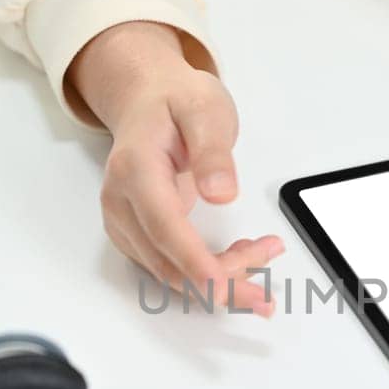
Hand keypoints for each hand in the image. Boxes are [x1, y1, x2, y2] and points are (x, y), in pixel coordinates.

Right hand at [69, 21, 281, 315]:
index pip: (163, 227)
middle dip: (220, 282)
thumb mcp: (204, 109)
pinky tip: (239, 253)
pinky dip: (206, 271)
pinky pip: (169, 267)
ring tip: (264, 253)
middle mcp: (121, 201)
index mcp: (136, 168)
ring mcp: (124, 221)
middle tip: (267, 289)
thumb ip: (213, 152)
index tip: (223, 285)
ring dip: (219, 279)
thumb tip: (221, 193)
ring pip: (169, 273)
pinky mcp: (134, 233)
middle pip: (167, 262)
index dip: (194, 263)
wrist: (145, 99)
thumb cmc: (174, 102)